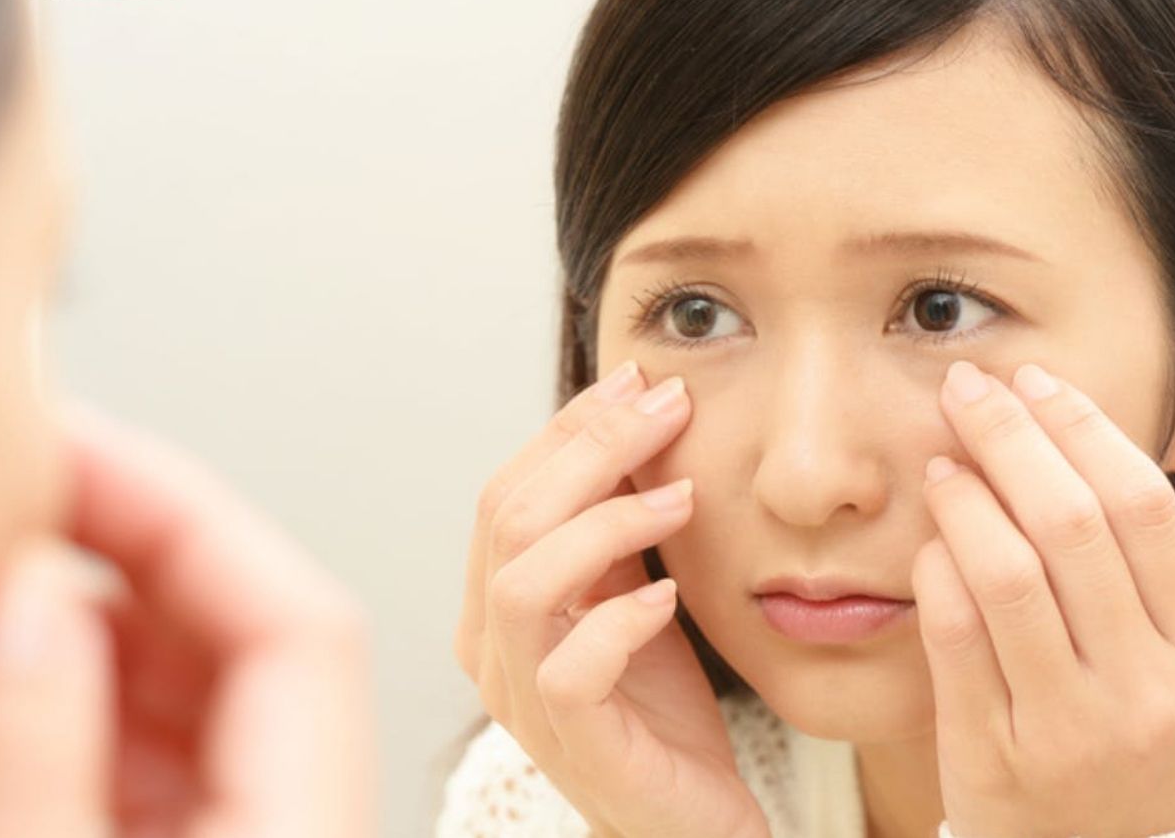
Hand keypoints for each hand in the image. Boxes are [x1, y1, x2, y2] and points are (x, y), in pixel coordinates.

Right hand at [0, 406, 376, 837]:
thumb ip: (31, 751)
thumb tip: (28, 600)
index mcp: (303, 832)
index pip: (298, 623)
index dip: (184, 510)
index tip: (69, 441)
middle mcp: (292, 835)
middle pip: (239, 655)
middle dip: (117, 564)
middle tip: (1, 504)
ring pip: (177, 717)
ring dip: (75, 646)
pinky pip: (140, 786)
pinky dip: (62, 731)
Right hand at [456, 361, 769, 837]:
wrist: (684, 816)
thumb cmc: (655, 709)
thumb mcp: (630, 595)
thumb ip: (614, 526)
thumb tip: (635, 416)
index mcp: (494, 604)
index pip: (506, 489)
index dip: (571, 427)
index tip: (641, 380)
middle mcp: (491, 648)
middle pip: (508, 517)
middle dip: (591, 448)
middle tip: (669, 407)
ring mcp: (523, 699)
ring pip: (522, 581)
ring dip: (605, 520)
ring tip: (680, 495)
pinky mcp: (573, 743)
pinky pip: (571, 668)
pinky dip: (620, 618)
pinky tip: (667, 595)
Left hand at [912, 361, 1174, 837]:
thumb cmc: (1143, 753)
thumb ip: (1149, 576)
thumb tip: (1068, 434)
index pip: (1145, 508)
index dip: (1083, 427)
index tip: (1038, 380)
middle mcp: (1147, 692)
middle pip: (1073, 524)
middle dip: (1013, 437)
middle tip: (970, 389)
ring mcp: (1069, 731)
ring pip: (1006, 575)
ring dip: (966, 499)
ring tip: (943, 461)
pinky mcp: (995, 761)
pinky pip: (954, 640)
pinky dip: (936, 574)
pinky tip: (931, 542)